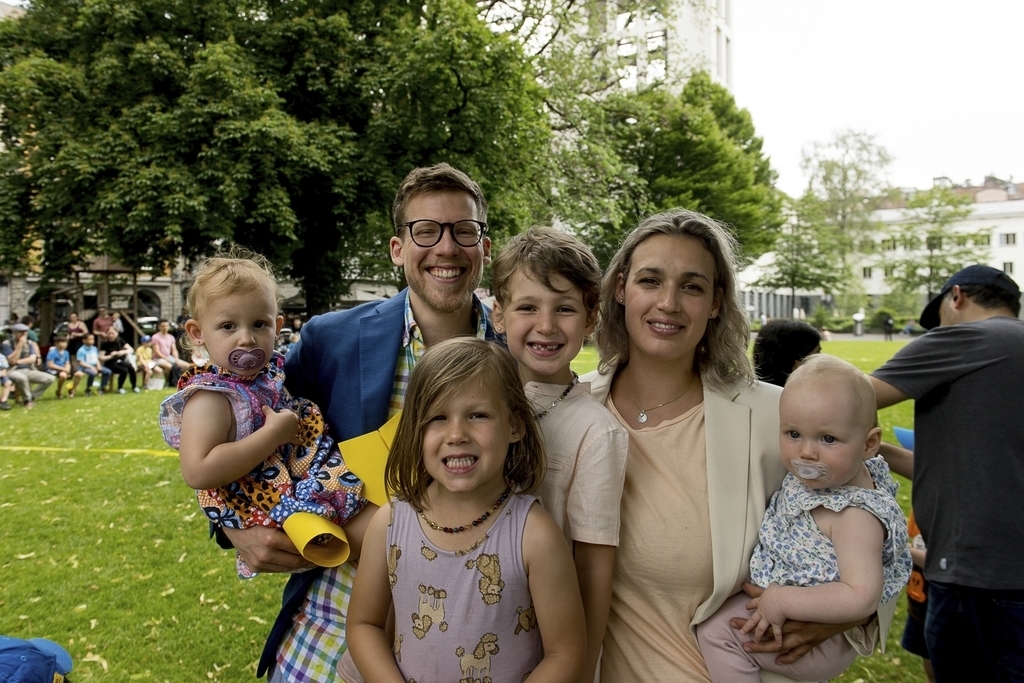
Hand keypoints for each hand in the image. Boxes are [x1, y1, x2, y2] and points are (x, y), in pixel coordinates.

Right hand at [221, 525, 312, 573]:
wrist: (231, 527)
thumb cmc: (255, 518)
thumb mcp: (272, 518)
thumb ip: (289, 526)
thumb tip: (311, 528)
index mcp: (270, 540)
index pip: (298, 548)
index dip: (312, 550)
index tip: (323, 548)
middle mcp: (264, 555)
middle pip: (295, 562)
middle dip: (309, 560)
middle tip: (321, 557)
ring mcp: (259, 564)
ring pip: (287, 568)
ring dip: (300, 565)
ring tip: (311, 560)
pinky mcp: (255, 568)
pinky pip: (277, 570)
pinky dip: (287, 566)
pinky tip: (296, 562)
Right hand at [261, 405, 301, 446]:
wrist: (273, 434)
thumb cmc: (272, 422)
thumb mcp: (269, 414)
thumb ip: (267, 410)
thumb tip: (264, 406)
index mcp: (291, 415)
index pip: (289, 412)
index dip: (284, 412)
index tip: (279, 412)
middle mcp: (295, 422)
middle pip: (295, 419)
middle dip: (291, 419)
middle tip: (284, 420)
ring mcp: (294, 431)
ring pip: (298, 428)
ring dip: (295, 428)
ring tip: (291, 428)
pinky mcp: (292, 438)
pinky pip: (297, 439)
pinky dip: (299, 441)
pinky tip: (301, 441)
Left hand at [728, 582, 849, 663]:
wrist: (842, 607)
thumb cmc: (816, 596)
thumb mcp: (791, 592)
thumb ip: (767, 591)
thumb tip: (746, 586)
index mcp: (789, 612)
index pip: (763, 618)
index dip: (747, 620)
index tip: (732, 622)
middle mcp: (794, 625)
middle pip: (768, 631)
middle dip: (750, 632)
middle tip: (736, 634)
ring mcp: (803, 636)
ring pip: (780, 644)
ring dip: (763, 647)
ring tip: (748, 648)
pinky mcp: (812, 642)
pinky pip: (799, 653)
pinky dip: (788, 658)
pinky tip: (778, 661)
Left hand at [739, 582, 785, 645]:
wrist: (789, 601)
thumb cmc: (782, 592)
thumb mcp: (774, 587)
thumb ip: (770, 586)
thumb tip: (766, 583)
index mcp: (763, 601)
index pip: (755, 602)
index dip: (750, 605)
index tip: (745, 607)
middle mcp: (765, 612)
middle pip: (754, 620)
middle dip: (746, 625)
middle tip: (739, 630)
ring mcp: (772, 621)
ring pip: (763, 630)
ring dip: (757, 636)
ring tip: (752, 643)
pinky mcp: (780, 627)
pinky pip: (778, 636)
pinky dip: (778, 642)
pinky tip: (777, 650)